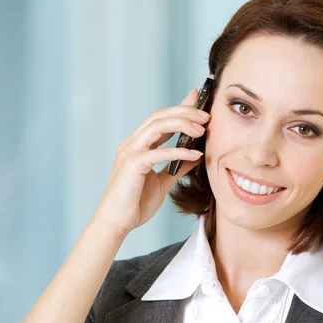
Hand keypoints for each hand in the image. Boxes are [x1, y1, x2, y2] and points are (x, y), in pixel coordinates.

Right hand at [92, 88, 210, 235]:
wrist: (116, 223)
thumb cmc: (134, 204)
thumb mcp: (162, 182)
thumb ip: (176, 167)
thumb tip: (195, 156)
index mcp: (137, 145)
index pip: (159, 119)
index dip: (179, 108)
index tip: (197, 100)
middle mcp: (132, 144)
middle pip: (159, 116)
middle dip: (184, 111)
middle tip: (206, 115)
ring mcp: (130, 152)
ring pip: (157, 126)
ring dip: (182, 123)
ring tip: (202, 128)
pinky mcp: (132, 165)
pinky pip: (159, 152)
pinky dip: (178, 151)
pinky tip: (195, 153)